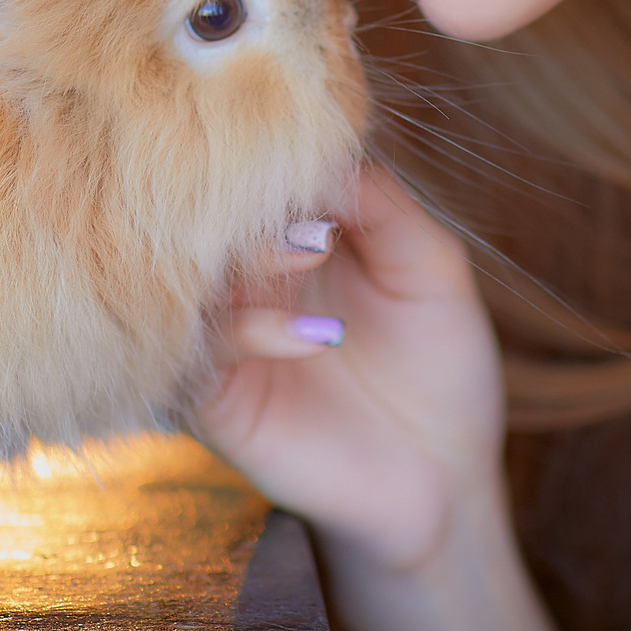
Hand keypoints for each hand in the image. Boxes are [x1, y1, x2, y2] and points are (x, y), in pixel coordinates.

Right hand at [198, 167, 508, 574]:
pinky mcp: (210, 399)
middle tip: (316, 209)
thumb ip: (381, 205)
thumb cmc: (440, 366)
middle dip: (255, 199)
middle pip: (210, 215)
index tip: (320, 151)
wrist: (442, 482)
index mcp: (289, 234)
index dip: (281, 154)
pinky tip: (314, 337)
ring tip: (314, 253)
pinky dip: (246, 331)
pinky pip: (195, 352)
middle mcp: (244, 278)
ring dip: (249, 256)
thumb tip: (327, 148)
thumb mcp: (429, 268)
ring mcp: (223, 336)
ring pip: (189, 274)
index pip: (256, 173)